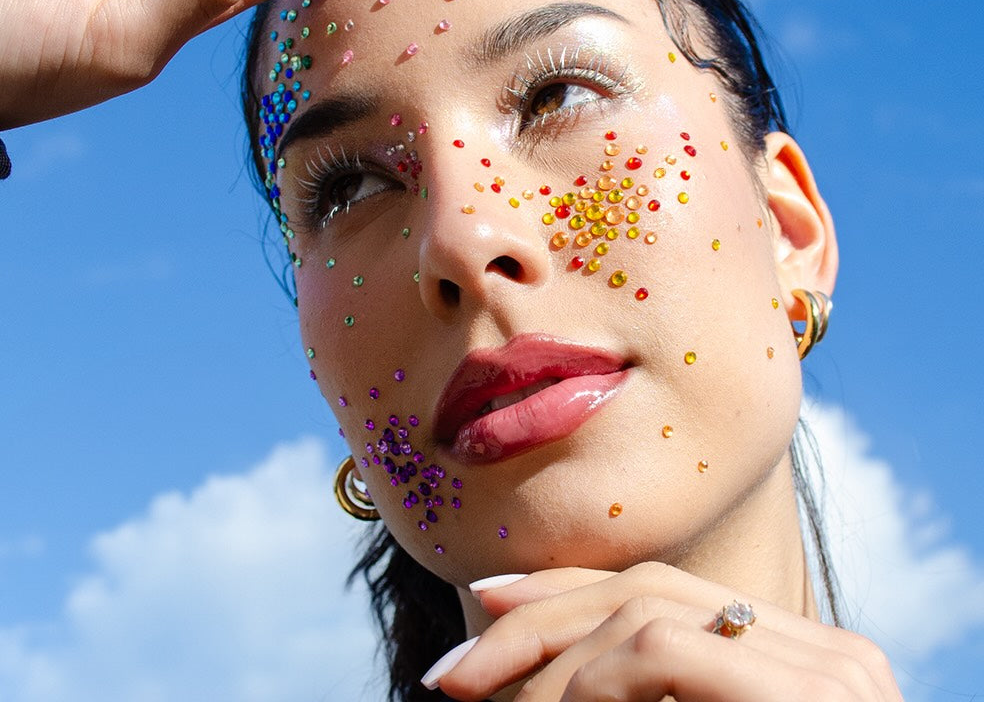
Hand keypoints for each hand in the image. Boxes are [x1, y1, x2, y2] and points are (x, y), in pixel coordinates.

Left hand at [428, 563, 901, 700]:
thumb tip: (542, 688)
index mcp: (797, 660)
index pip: (661, 592)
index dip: (567, 593)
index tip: (488, 606)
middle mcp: (820, 648)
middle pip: (645, 588)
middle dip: (538, 620)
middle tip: (453, 671)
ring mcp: (827, 666)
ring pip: (644, 610)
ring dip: (552, 652)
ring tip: (487, 697)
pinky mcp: (813, 691)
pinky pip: (661, 651)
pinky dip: (593, 678)